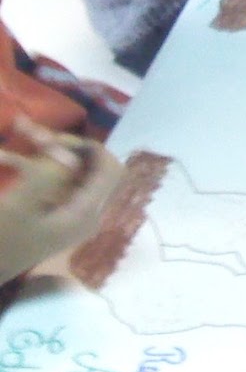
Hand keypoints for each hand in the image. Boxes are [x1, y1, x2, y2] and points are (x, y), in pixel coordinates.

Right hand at [0, 118, 124, 281]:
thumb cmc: (1, 241)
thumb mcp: (18, 208)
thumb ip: (46, 176)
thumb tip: (69, 153)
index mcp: (87, 213)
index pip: (109, 169)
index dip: (88, 147)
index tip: (54, 138)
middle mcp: (87, 213)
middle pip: (89, 167)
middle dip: (61, 146)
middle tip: (26, 131)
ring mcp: (71, 213)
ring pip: (68, 172)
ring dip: (43, 153)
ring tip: (17, 130)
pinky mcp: (53, 213)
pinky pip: (52, 183)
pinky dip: (32, 168)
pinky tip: (3, 158)